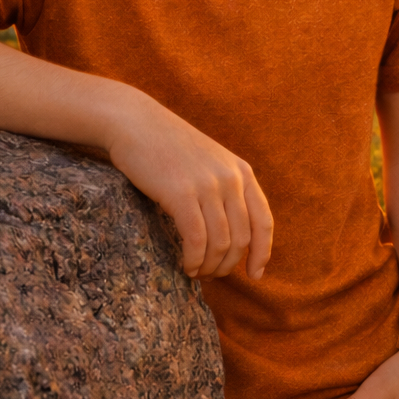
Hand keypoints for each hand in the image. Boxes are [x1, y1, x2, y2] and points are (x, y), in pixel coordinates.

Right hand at [106, 94, 273, 280]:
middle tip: (211, 275)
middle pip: (242, 238)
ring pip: (220, 243)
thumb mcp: (209, 162)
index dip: (262, 252)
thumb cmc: (168, 147)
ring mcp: (207, 186)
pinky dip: (193, 259)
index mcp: (242, 172)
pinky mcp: (181, 194)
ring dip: (209, 266)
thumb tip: (231, 234)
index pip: (263, 221)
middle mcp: (231, 179)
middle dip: (228, 265)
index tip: (255, 275)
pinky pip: (196, 239)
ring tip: (196, 272)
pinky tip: (185, 266)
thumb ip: (224, 189)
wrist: (136, 123)